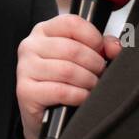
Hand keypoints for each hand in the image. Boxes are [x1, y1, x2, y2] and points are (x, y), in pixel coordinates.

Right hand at [15, 14, 121, 138]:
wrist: (45, 115)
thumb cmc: (64, 82)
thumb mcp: (83, 57)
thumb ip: (102, 46)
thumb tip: (114, 47)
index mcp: (43, 31)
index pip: (72, 23)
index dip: (93, 37)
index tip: (101, 51)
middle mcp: (30, 46)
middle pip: (73, 49)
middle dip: (94, 64)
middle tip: (99, 74)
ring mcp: (24, 68)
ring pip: (68, 70)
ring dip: (88, 81)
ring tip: (91, 86)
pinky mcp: (25, 91)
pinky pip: (61, 91)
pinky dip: (79, 96)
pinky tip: (82, 98)